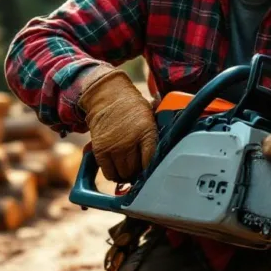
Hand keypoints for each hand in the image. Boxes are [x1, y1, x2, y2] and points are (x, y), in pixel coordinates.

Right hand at [78, 68, 157, 182]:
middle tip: (138, 168)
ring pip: (122, 174)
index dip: (151, 169)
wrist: (108, 96)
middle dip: (138, 172)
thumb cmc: (132, 107)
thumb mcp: (151, 115)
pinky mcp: (100, 149)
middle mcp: (130, 141)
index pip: (151, 161)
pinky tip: (117, 169)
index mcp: (146, 131)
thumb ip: (157, 132)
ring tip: (128, 169)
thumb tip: (170, 147)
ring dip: (126, 174)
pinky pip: (108, 172)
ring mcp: (113, 146)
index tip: (151, 170)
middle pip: (136, 170)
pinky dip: (112, 174)